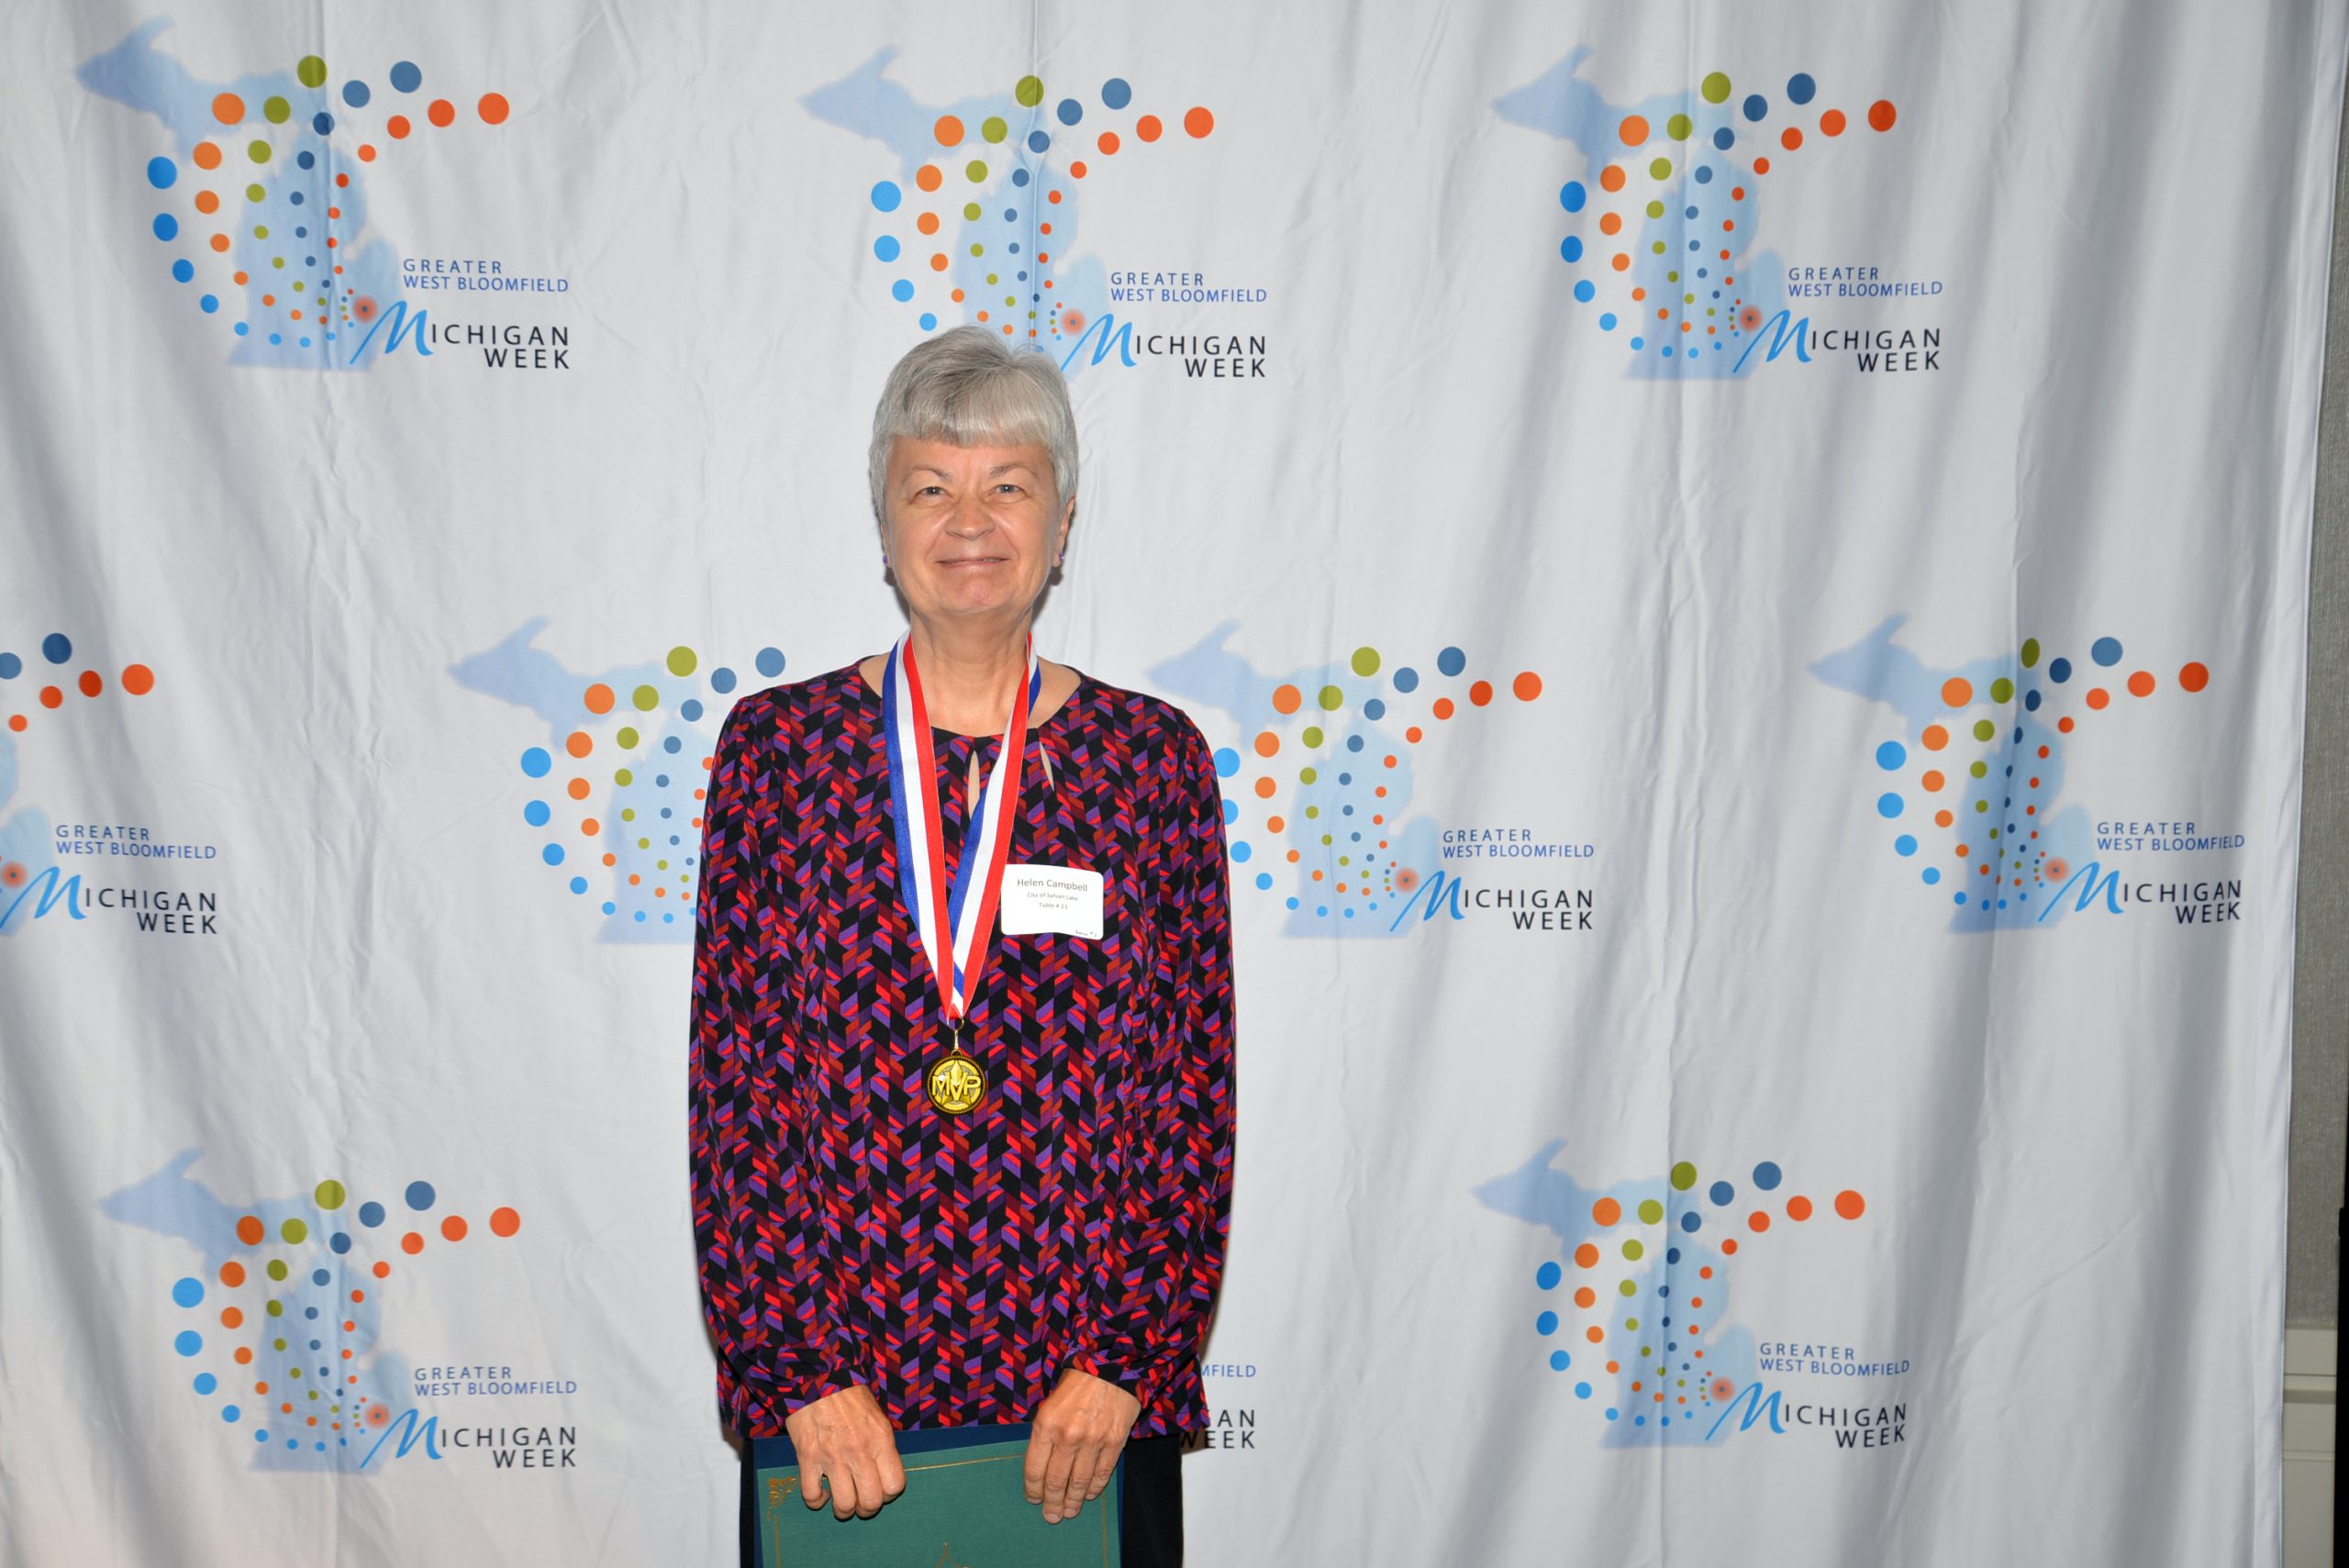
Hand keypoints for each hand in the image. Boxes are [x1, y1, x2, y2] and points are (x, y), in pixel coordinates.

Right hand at [781, 1384, 905, 1520]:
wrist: (817, 1378)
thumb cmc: (849, 1394)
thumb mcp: (877, 1415)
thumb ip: (882, 1445)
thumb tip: (884, 1470)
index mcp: (881, 1440)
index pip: (895, 1485)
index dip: (888, 1494)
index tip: (880, 1490)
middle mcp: (860, 1452)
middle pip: (871, 1502)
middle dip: (867, 1508)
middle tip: (861, 1502)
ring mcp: (832, 1457)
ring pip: (844, 1505)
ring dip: (844, 1510)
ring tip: (842, 1503)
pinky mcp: (808, 1458)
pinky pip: (812, 1496)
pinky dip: (816, 1501)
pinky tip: (820, 1494)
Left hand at [1024, 1368, 1141, 1524]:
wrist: (1112, 1366)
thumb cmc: (1078, 1381)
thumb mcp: (1050, 1402)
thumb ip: (1045, 1433)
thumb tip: (1042, 1464)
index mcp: (1046, 1424)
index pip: (1035, 1468)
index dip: (1033, 1489)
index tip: (1033, 1499)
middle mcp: (1067, 1436)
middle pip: (1056, 1481)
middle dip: (1052, 1503)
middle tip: (1051, 1516)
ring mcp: (1092, 1441)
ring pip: (1079, 1482)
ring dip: (1073, 1501)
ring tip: (1069, 1512)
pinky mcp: (1114, 1442)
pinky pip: (1102, 1473)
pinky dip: (1095, 1487)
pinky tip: (1090, 1495)